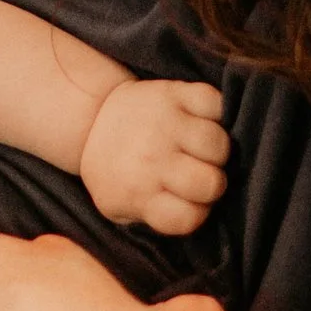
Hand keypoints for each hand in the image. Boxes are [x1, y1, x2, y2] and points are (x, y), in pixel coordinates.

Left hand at [79, 76, 228, 232]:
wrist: (93, 121)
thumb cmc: (116, 174)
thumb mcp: (121, 210)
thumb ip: (156, 219)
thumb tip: (197, 217)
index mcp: (138, 193)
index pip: (190, 217)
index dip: (197, 212)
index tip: (189, 202)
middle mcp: (151, 158)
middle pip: (210, 183)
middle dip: (211, 183)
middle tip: (199, 174)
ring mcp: (163, 121)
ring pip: (218, 143)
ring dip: (216, 150)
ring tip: (200, 150)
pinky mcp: (173, 91)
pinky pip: (215, 103)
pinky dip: (216, 113)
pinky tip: (202, 122)